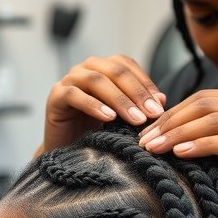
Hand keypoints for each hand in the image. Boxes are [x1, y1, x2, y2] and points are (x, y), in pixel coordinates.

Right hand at [39, 55, 165, 152]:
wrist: (68, 152)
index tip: (161, 104)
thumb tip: (162, 99)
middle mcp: (85, 69)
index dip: (145, 83)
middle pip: (115, 71)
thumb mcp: (123, 118)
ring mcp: (68, 81)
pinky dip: (94, 105)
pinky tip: (109, 118)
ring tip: (136, 119)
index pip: (127, 65)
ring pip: (96, 80)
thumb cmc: (96, 132)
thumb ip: (139, 106)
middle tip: (153, 113)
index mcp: (103, 68)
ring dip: (120, 99)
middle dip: (137, 92)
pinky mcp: (55, 97)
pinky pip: (74, 95)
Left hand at [138, 89, 217, 217]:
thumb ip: (214, 135)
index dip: (169, 114)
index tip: (144, 133)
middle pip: (203, 106)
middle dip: (168, 123)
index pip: (200, 99)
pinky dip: (203, 146)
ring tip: (155, 148)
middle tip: (143, 142)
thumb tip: (167, 134)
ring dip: (179, 134)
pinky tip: (182, 153)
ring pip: (214, 121)